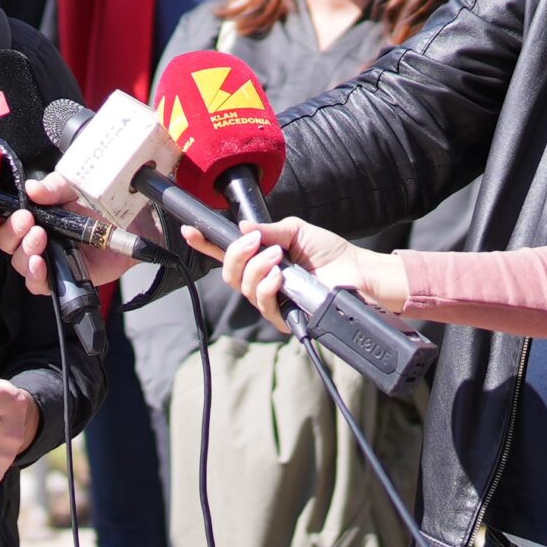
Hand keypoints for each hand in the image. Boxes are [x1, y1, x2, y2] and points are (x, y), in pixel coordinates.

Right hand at [0, 172, 136, 296]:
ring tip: (39, 238)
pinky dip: (36, 276)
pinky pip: (39, 284)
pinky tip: (41, 263)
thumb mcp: (75, 186)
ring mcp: (48, 258)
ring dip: (24, 252)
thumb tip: (31, 189)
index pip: (1, 220)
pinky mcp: (62, 277)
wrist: (135, 223)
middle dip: (11, 232)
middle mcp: (36, 237)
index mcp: (33, 214)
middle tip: (27, 221)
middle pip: (6, 243)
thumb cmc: (102, 203)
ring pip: (19, 263)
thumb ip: (54, 187)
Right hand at [197, 216, 382, 332]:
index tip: (191, 231)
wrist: (356, 272)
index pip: (226, 254)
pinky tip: (279, 276)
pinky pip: (263, 304)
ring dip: (257, 268)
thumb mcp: (296, 231)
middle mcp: (261, 281)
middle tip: (253, 242)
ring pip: (244, 288)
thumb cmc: (330, 253)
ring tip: (278, 258)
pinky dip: (267, 286)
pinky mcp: (284, 317)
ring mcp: (271, 300)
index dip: (206, 244)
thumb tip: (243, 229)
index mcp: (260, 259)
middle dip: (235, 255)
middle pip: (229, 274)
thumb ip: (269, 231)